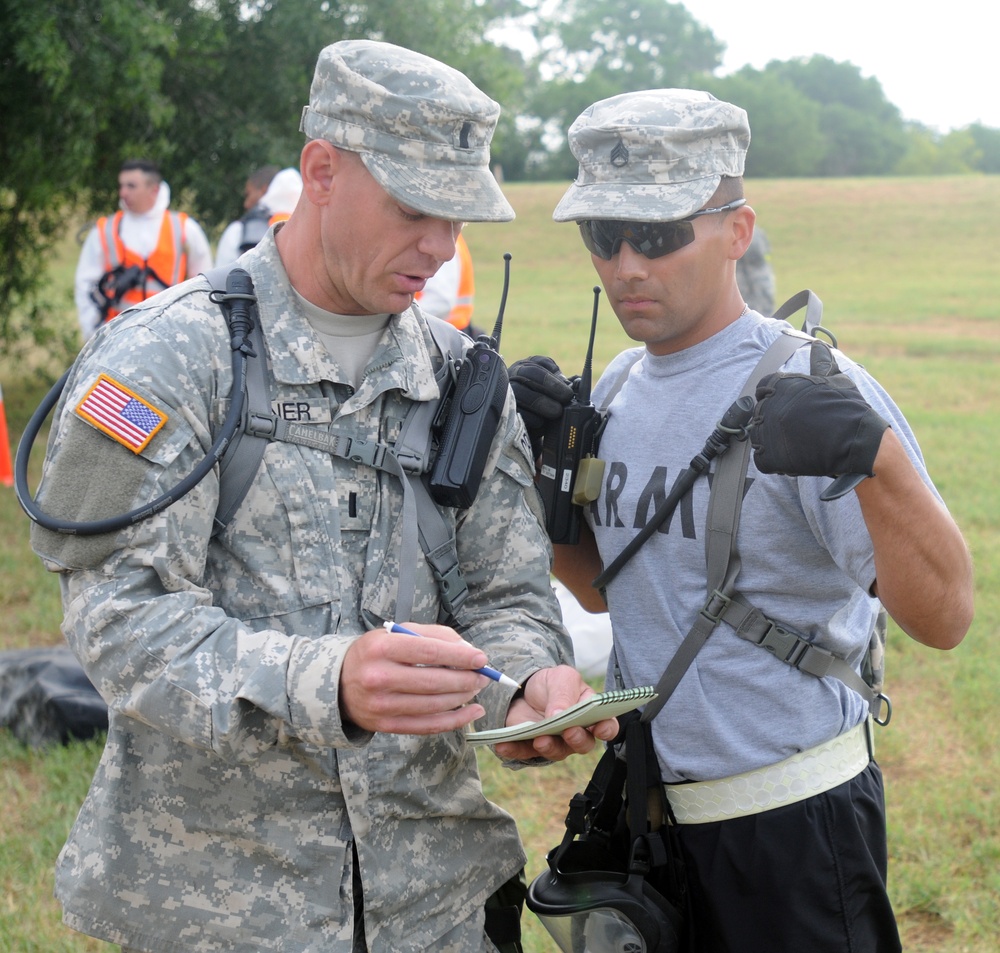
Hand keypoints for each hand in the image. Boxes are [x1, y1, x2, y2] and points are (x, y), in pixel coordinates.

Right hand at [339, 622, 488, 733]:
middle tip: (484, 676)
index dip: (460, 657)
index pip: (429, 652)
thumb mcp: (397, 632)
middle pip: (434, 681)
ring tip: (476, 688)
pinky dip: (455, 720)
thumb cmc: (375, 653)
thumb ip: (434, 636)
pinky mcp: (386, 726)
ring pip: (434, 705)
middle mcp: (379, 677)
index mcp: (382, 648)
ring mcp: (382, 705)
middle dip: (466, 679)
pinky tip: (472, 711)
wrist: (339, 683)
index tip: (481, 659)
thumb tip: (469, 652)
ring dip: (463, 697)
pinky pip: (428, 726)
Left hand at [492, 665, 618, 762]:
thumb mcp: (561, 678)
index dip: (606, 729)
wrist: (524, 686)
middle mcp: (576, 733)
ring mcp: (555, 742)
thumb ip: (564, 694)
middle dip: (576, 739)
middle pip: (582, 744)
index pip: (606, 726)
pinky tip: (503, 745)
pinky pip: (524, 752)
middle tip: (568, 730)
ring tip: (538, 739)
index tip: (600, 728)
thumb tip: (560, 714)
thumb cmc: (552, 683)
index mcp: (591, 714)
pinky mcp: (530, 746)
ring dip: (548, 747)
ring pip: (556, 752)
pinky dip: (514, 750)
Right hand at [508, 356, 575, 457]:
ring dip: (541, 402)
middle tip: (566, 397)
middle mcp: (515, 374)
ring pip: (520, 391)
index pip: (538, 363)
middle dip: (550, 385)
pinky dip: (531, 417)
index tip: (567, 387)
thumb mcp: (555, 391)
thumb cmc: (544, 403)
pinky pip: (515, 410)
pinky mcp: (504, 410)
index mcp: (529, 365)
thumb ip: (564, 385)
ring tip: (556, 412)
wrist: (529, 427)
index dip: (553, 375)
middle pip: (529, 374)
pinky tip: (542, 422)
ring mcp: (506, 391)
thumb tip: (577, 383)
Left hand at [750, 340, 888, 494]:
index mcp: (778, 384)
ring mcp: (765, 431)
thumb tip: (818, 345)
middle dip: (777, 422)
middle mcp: (767, 406)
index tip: (795, 409)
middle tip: (802, 429)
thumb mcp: (836, 381)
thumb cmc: (848, 410)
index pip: (763, 389)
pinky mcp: (767, 456)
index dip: (777, 400)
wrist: (857, 441)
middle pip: (761, 414)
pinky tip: (796, 457)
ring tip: (801, 443)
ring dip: (776, 442)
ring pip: (760, 437)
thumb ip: (820, 363)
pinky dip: (776, 462)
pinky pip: (763, 459)